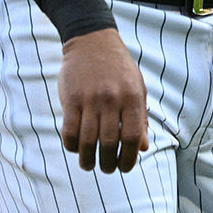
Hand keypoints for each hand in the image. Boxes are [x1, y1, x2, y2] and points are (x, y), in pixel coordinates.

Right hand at [58, 27, 148, 173]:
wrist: (93, 42)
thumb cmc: (119, 69)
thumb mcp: (137, 88)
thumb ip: (141, 118)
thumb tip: (142, 148)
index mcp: (132, 98)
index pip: (132, 137)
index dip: (129, 158)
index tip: (125, 168)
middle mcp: (112, 100)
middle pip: (110, 142)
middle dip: (109, 163)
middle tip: (107, 170)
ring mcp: (90, 100)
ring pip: (88, 140)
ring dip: (88, 159)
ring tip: (89, 166)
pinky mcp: (71, 99)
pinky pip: (69, 130)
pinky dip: (72, 145)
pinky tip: (76, 149)